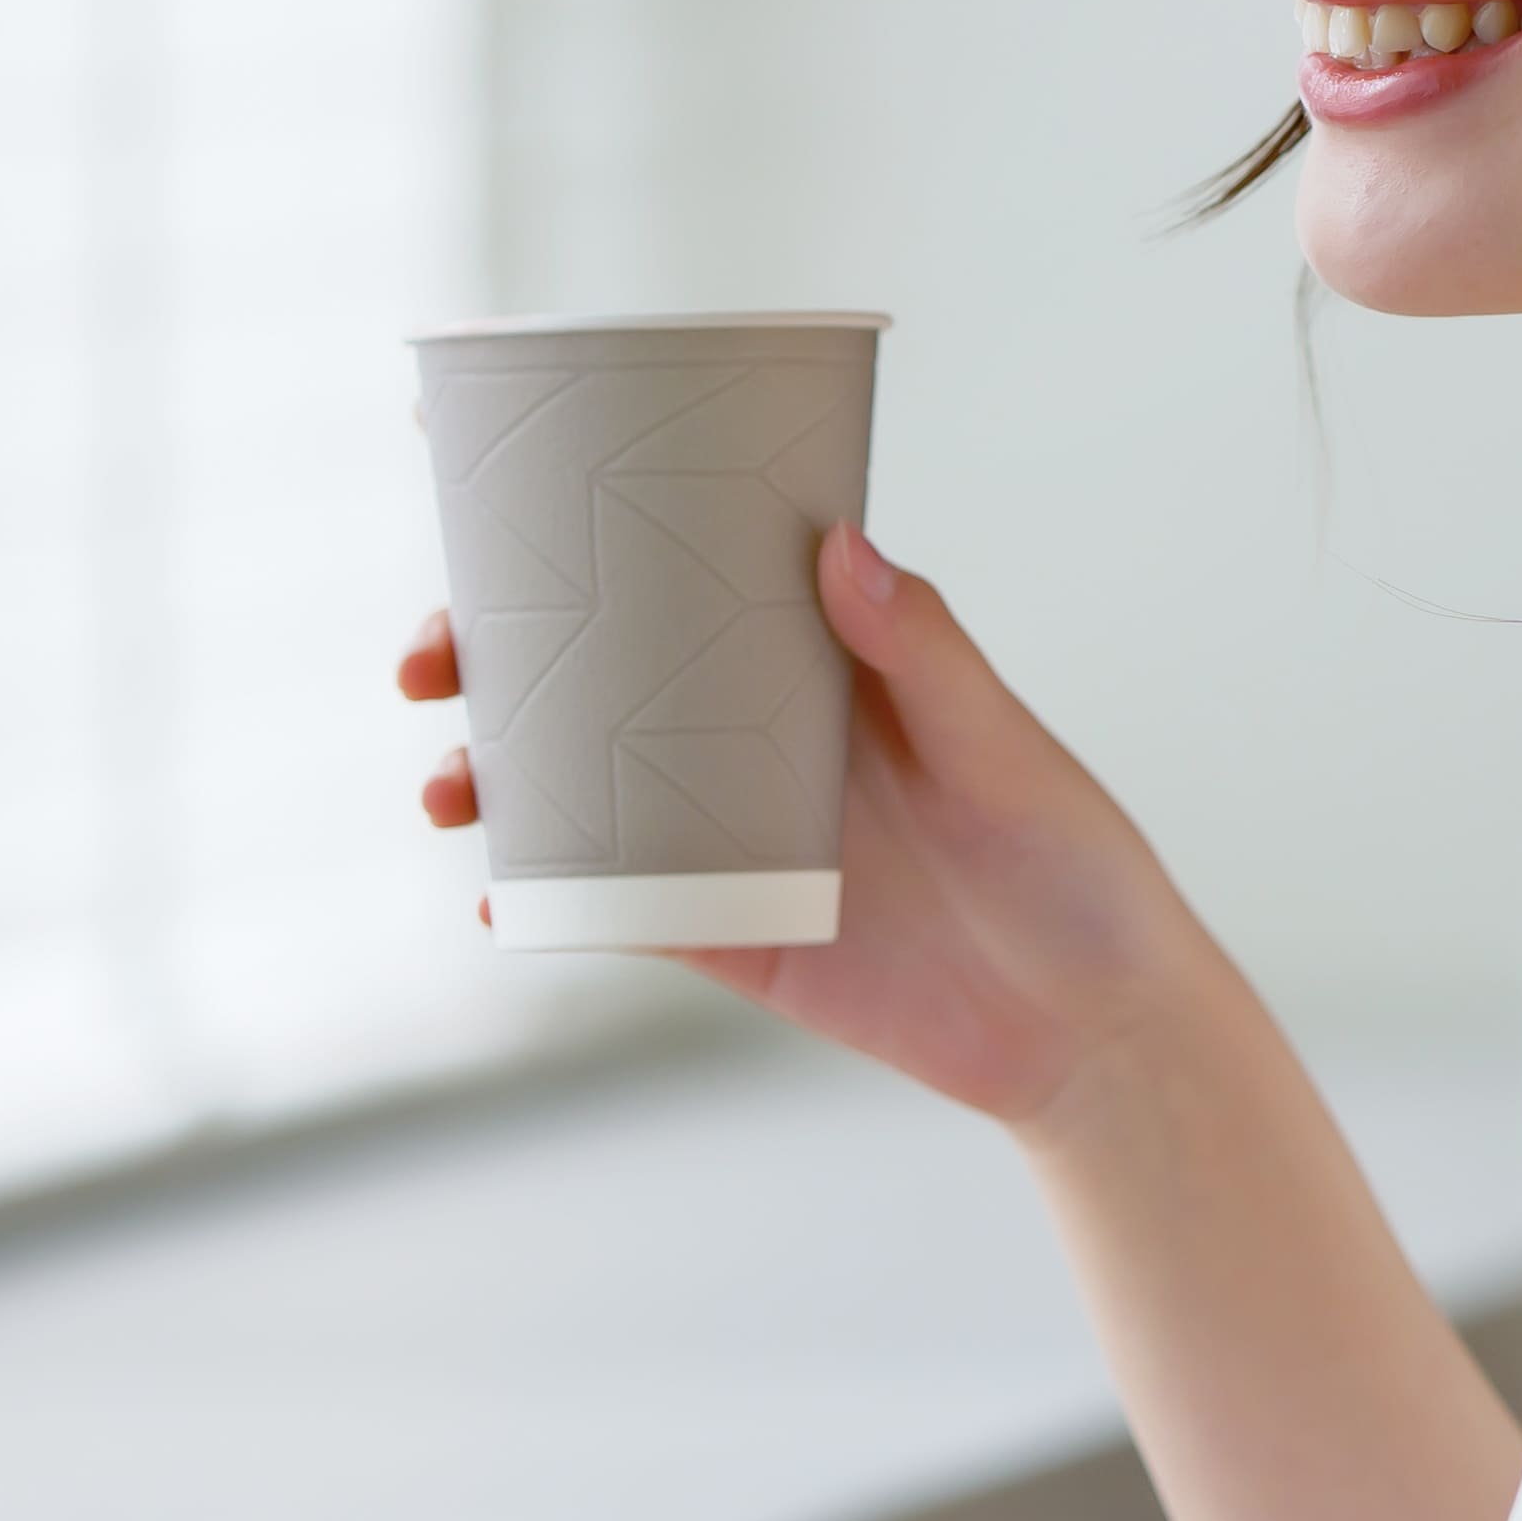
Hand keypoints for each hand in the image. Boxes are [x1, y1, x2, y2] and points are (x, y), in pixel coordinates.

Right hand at [396, 528, 1230, 1128]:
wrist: (1094, 1032)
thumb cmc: (1074, 867)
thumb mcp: (1002, 749)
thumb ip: (922, 653)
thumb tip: (838, 543)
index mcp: (810, 662)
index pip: (677, 572)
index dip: (575, 533)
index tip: (475, 488)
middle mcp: (750, 738)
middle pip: (588, 675)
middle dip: (487, 657)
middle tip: (427, 660)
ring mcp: (727, 839)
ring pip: (575, 791)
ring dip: (491, 780)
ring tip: (449, 789)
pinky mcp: (727, 937)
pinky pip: (610, 913)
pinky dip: (542, 905)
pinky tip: (500, 899)